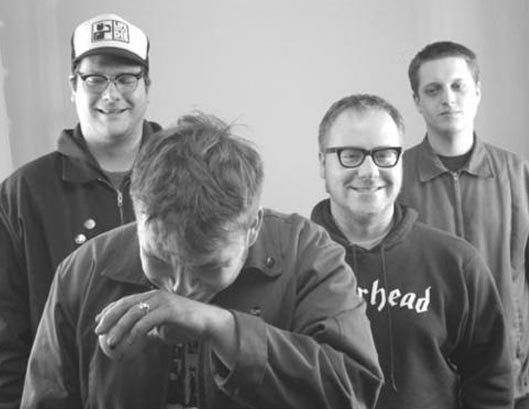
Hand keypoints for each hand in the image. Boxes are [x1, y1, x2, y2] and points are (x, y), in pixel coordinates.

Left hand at [94, 290, 235, 364]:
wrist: (207, 324)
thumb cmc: (185, 326)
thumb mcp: (162, 328)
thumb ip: (148, 330)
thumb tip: (130, 340)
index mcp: (153, 296)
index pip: (126, 300)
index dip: (110, 309)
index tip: (98, 321)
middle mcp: (156, 295)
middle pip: (126, 304)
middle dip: (109, 317)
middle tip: (98, 331)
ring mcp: (163, 301)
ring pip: (134, 313)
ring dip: (119, 328)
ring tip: (110, 342)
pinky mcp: (169, 310)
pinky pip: (147, 322)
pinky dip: (135, 333)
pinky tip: (129, 344)